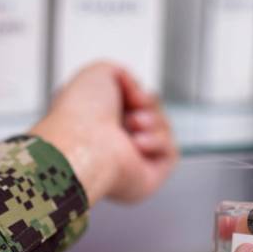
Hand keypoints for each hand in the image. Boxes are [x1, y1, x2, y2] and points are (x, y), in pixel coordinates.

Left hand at [30, 62, 177, 205]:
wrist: (84, 141)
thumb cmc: (81, 113)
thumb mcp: (98, 73)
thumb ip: (122, 74)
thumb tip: (135, 87)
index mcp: (100, 121)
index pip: (135, 105)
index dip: (139, 95)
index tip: (131, 93)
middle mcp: (115, 142)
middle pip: (153, 114)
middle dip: (147, 105)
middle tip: (131, 111)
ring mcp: (131, 161)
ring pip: (164, 130)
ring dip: (152, 121)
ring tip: (131, 126)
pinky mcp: (148, 177)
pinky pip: (171, 151)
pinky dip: (158, 141)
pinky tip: (137, 144)